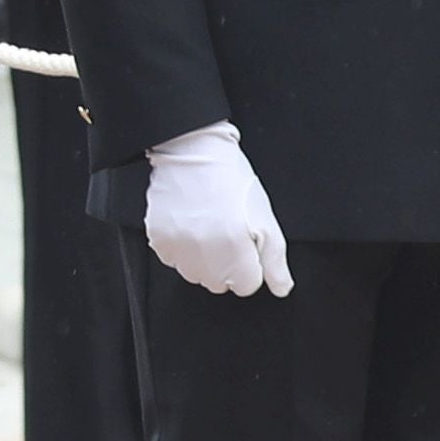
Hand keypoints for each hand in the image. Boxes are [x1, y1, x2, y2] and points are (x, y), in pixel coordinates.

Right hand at [140, 126, 294, 298]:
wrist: (193, 152)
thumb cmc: (232, 180)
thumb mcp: (266, 218)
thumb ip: (276, 259)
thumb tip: (281, 288)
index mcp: (235, 249)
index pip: (247, 286)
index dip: (250, 265)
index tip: (246, 245)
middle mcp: (204, 252)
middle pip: (219, 284)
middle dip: (226, 265)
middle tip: (227, 234)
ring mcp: (178, 247)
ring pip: (195, 275)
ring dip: (203, 260)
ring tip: (207, 229)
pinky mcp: (158, 239)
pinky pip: (172, 261)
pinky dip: (181, 249)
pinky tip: (189, 227)